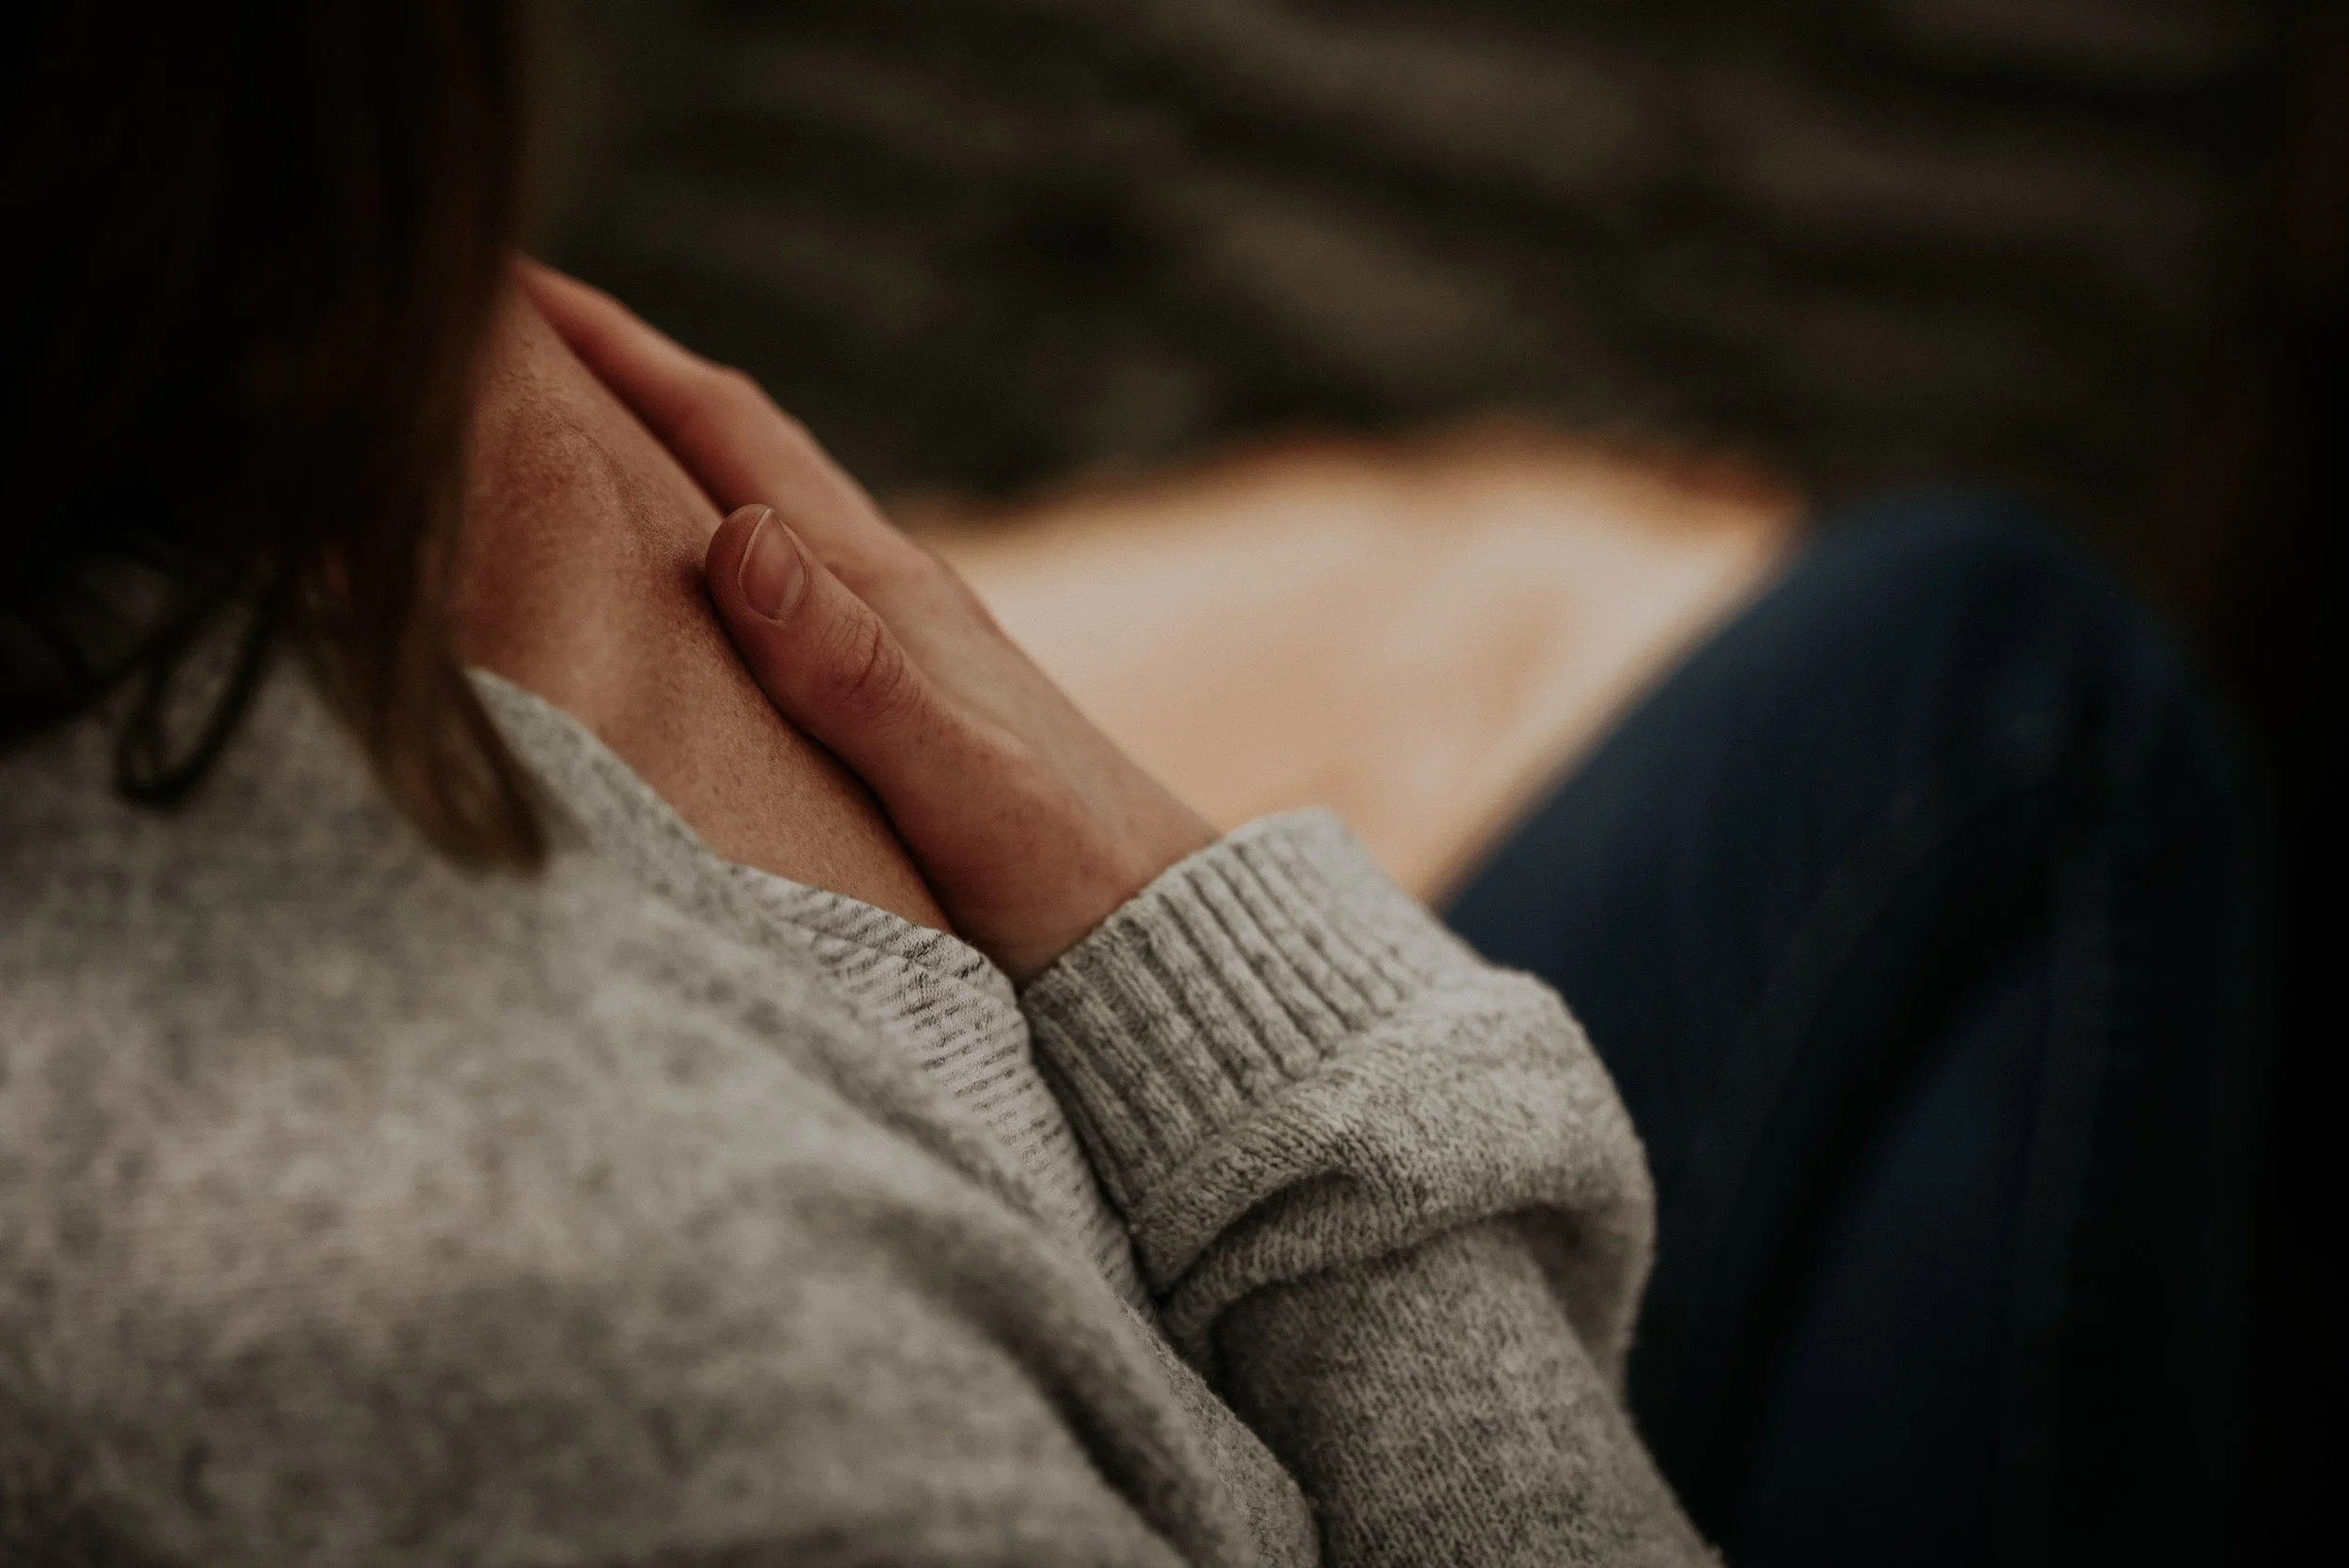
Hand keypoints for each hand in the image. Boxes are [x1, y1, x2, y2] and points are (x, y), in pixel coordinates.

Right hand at [519, 262, 1215, 981]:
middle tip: (503, 335)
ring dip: (666, 458)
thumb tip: (740, 537)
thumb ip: (853, 673)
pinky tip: (687, 581)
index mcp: (884, 590)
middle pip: (740, 449)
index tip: (509, 287)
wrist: (1161, 935)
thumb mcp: (958, 783)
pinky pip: (785, 589)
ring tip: (564, 433)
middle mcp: (890, 592)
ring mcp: (900, 640)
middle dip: (624, 378)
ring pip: (759, 512)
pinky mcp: (908, 696)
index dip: (622, 353)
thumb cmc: (1064, 872)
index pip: (731, 434)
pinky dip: (712, 549)